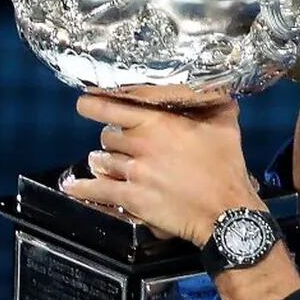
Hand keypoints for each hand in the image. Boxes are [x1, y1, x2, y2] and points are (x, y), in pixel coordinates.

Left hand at [62, 95, 266, 246]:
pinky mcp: (131, 199)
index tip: (84, 102)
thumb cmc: (227, 169)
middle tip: (124, 145)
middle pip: (107, 136)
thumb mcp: (226, 128)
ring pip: (101, 161)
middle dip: (113, 140)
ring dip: (103, 162)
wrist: (225, 212)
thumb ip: (216, 105)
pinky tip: (72, 186)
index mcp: (158, 123)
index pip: (111, 107)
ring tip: (109, 165)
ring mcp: (133, 173)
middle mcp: (140, 145)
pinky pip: (97, 190)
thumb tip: (217, 87)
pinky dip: (82, 188)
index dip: (92, 103)